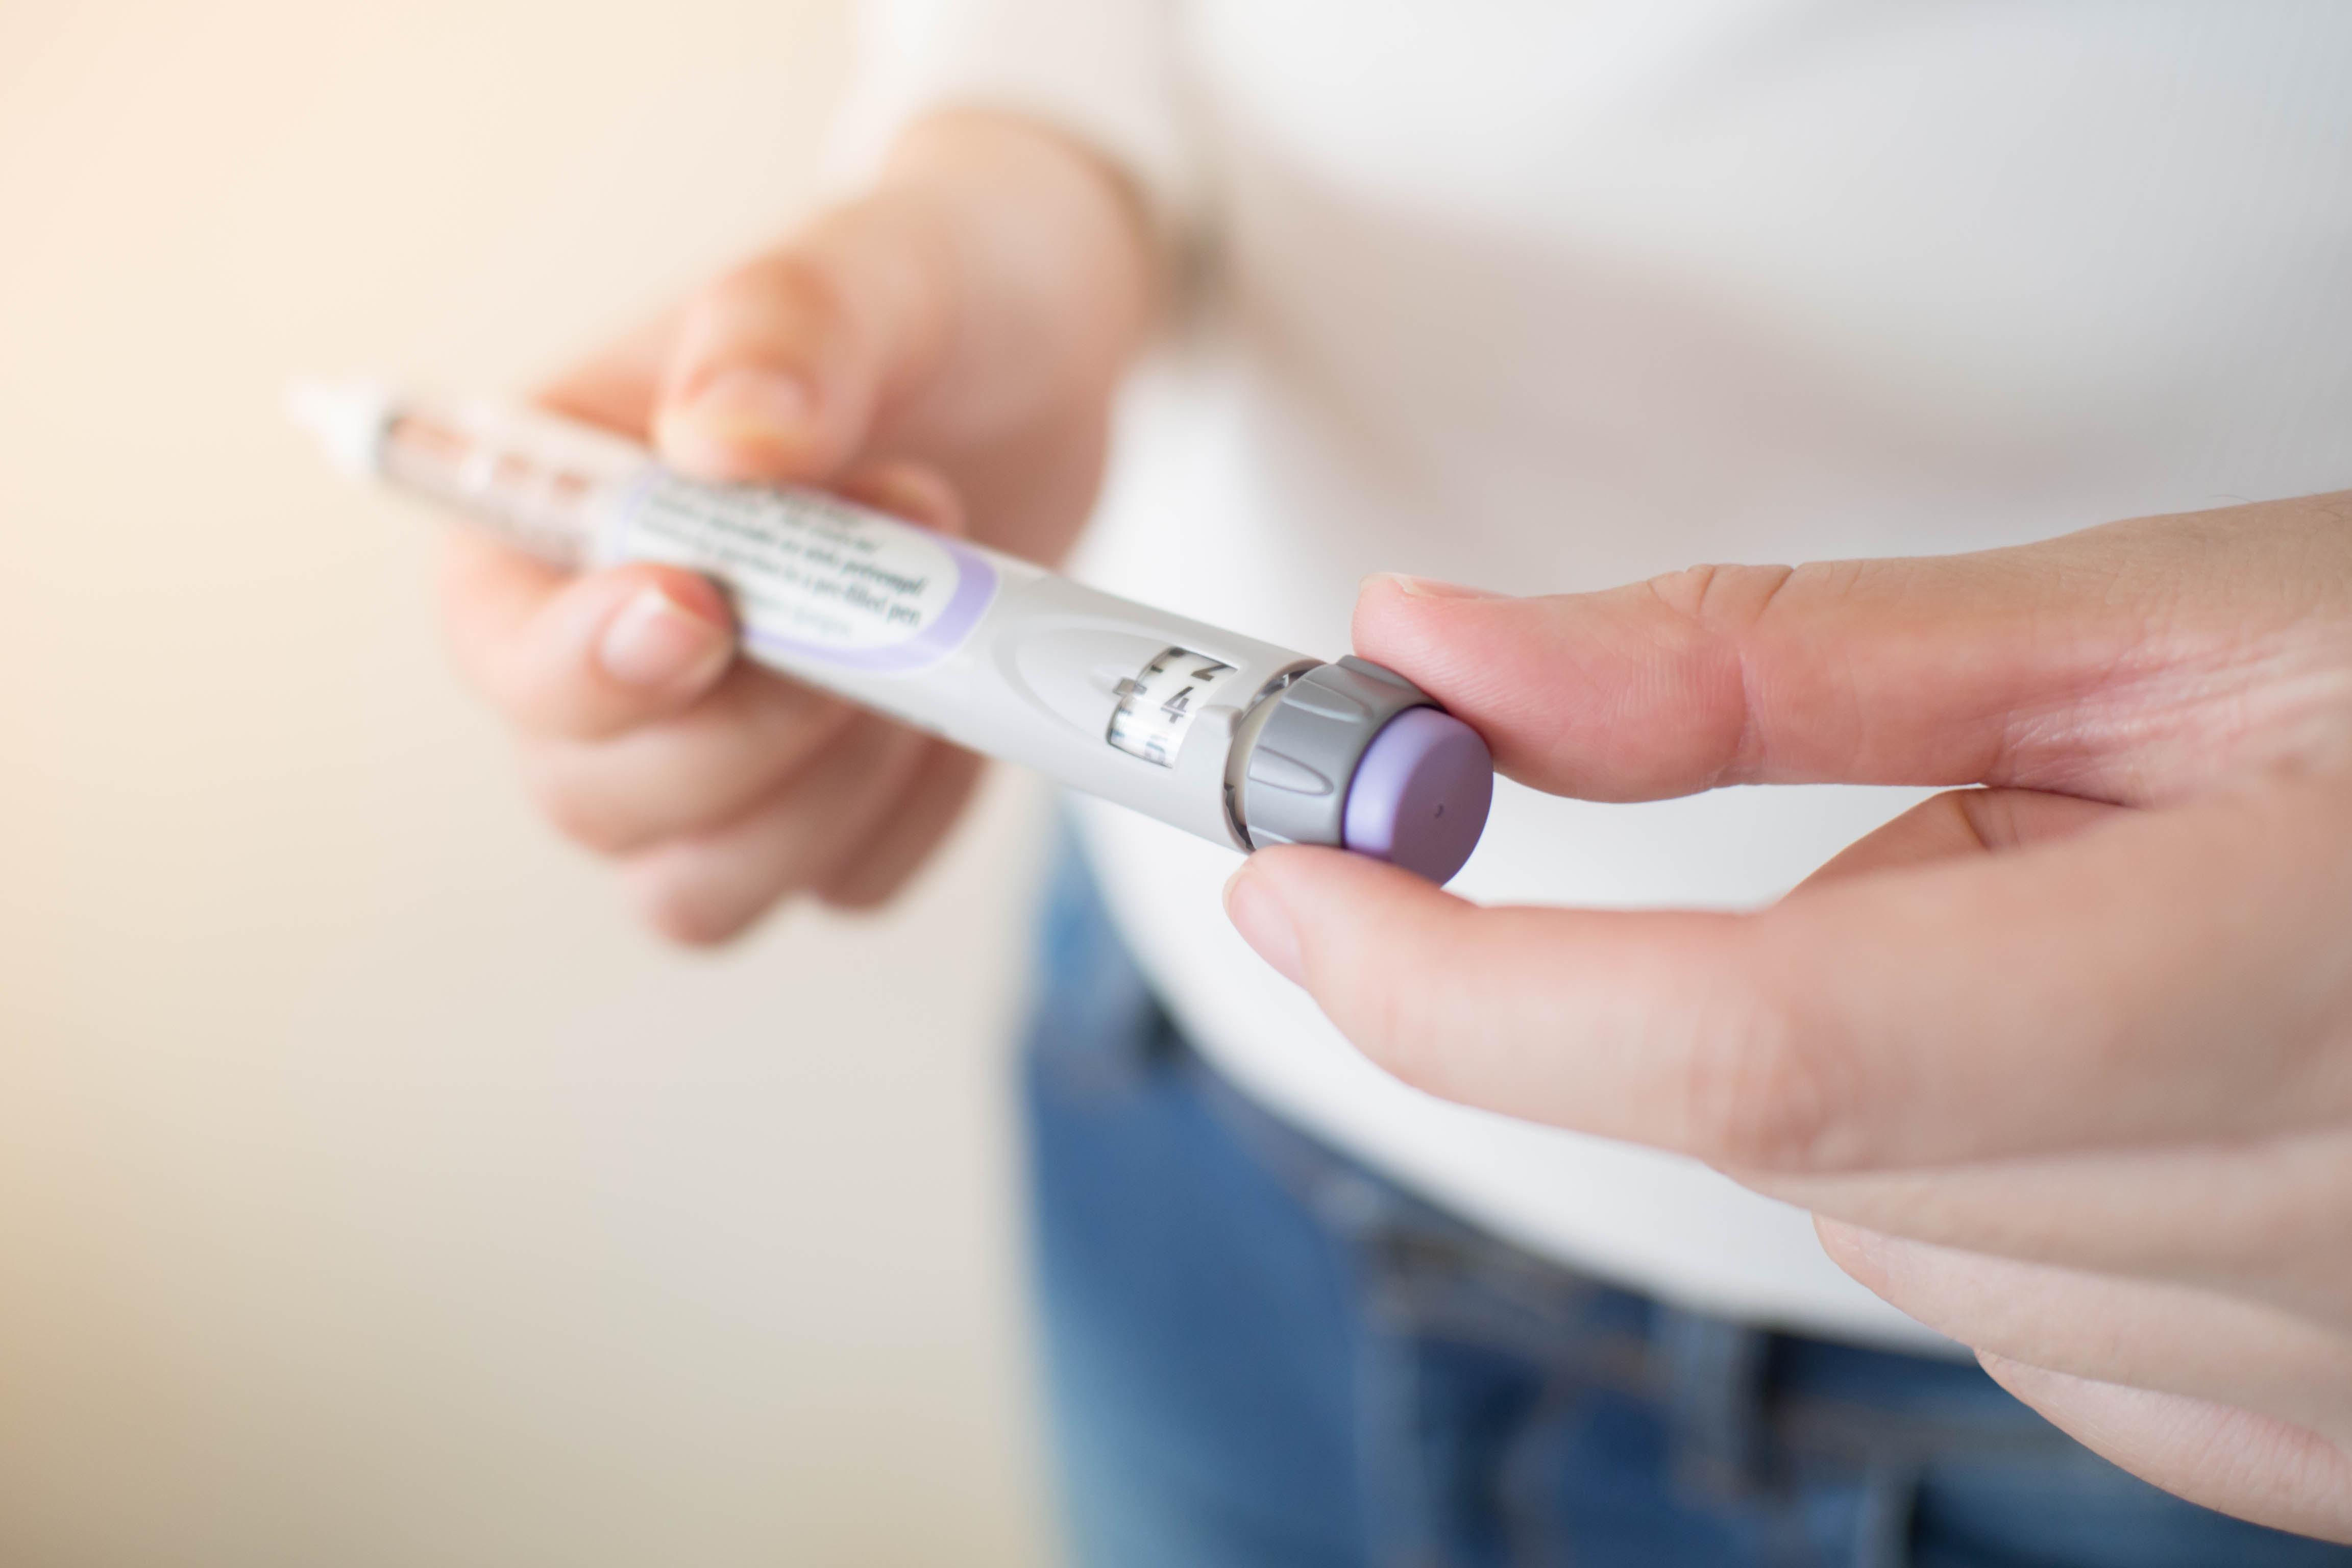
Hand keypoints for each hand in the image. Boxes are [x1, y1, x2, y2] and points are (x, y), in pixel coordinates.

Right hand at [436, 113, 1153, 940]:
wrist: (1045, 355)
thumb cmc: (922, 294)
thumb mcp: (863, 269)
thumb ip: (780, 332)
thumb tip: (722, 442)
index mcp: (546, 523)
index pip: (502, 655)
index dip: (588, 668)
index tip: (708, 610)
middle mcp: (601, 663)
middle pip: (594, 802)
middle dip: (756, 727)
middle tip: (897, 550)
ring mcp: (712, 754)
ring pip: (701, 889)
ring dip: (832, 795)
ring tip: (935, 633)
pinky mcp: (825, 803)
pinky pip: (849, 886)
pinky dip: (917, 812)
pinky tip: (963, 690)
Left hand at [1222, 495, 2351, 1540]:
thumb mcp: (2161, 625)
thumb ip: (1764, 660)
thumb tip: (1444, 659)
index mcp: (2280, 984)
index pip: (1748, 1047)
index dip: (1466, 986)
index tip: (1312, 886)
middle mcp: (2305, 1235)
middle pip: (1797, 1139)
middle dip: (1767, 975)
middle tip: (1969, 815)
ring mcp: (2309, 1382)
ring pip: (1885, 1230)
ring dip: (1901, 1066)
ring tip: (2130, 932)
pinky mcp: (2308, 1442)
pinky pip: (2011, 1310)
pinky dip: (1995, 1167)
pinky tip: (2156, 1062)